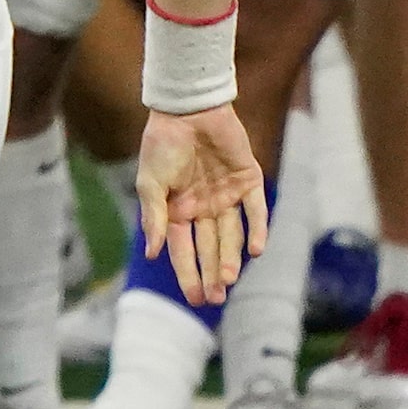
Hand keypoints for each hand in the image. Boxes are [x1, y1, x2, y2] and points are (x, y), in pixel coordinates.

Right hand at [136, 102, 267, 305]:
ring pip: (232, 235)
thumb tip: (152, 253)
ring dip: (232, 258)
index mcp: (176, 208)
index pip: (183, 249)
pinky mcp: (248, 181)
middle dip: (212, 274)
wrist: (188, 108)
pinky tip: (255, 251)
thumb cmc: (163, 143)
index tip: (194, 300)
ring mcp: (226, 195)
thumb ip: (154, 218)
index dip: (188, 274)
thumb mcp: (151, 182)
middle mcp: (202, 207)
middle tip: (215, 299)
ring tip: (229, 279)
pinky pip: (255, 210)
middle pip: (210, 248)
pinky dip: (257, 230)